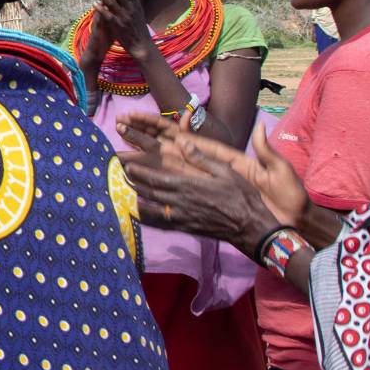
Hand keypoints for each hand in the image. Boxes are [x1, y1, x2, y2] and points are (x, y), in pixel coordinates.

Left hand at [89, 0, 154, 56]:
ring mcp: (124, 17)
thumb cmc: (138, 28)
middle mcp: (130, 8)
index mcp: (135, 4)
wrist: (142, 45)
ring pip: (111, 2)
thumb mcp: (138, 11)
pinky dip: (101, 9)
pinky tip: (94, 3)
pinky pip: (108, 16)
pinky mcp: (118, 26)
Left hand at [119, 114, 307, 253]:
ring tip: (125, 190)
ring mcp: (182, 217)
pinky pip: (161, 223)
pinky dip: (148, 217)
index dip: (139, 173)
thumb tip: (182, 142)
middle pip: (150, 192)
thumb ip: (201, 158)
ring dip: (137, 198)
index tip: (126, 166)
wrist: (250, 227)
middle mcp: (181, 202)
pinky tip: (140, 213)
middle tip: (119, 175)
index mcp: (189, 185)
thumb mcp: (224, 171)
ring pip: (153, 207)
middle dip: (133, 183)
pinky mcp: (186, 228)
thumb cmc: (241, 196)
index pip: (156, 178)